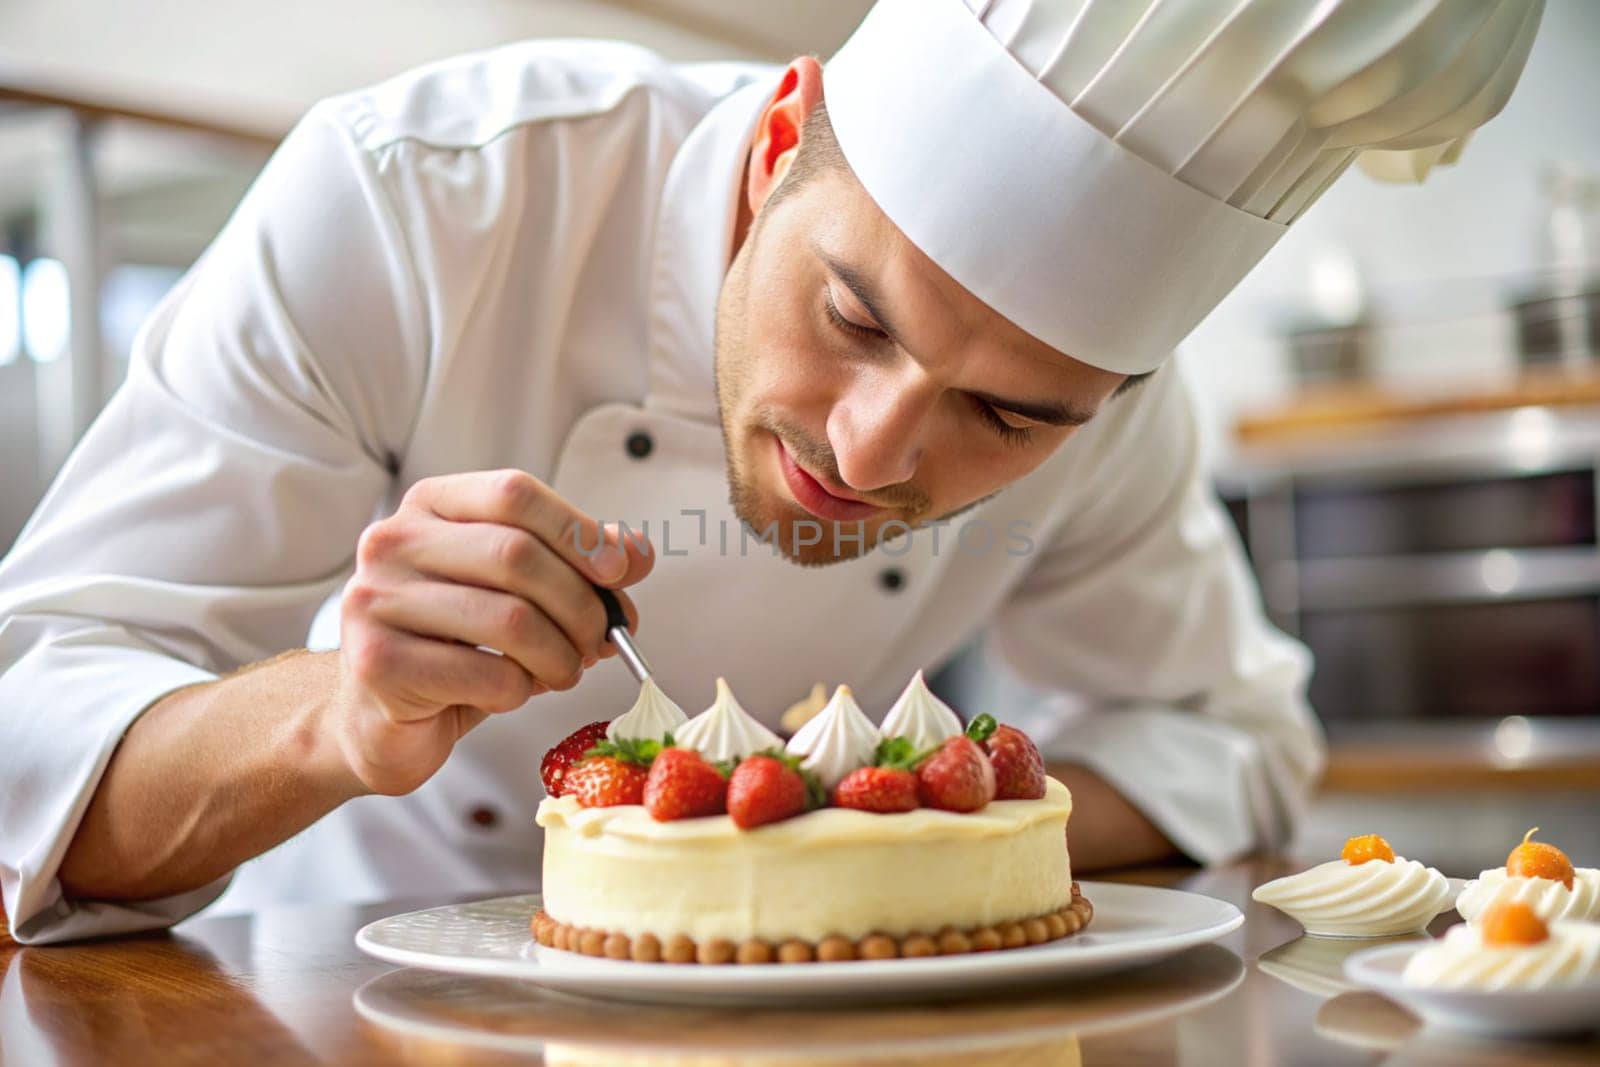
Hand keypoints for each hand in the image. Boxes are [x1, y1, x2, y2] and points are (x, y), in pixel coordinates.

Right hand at [330, 469, 653, 794]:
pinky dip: (522, 691)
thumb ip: (574, 565)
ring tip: (566, 670)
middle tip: (603, 638)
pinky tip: (512, 693)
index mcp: (430, 506)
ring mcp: (377, 601)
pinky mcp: (379, 664)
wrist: (381, 719)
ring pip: (510, 619)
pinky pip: (488, 676)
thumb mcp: (518, 593)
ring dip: (561, 655)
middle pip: (517, 555)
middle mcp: (393, 541)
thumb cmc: (456, 646)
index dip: (578, 532)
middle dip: (580, 604)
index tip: (617, 572)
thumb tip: (636, 555)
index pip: (515, 494)